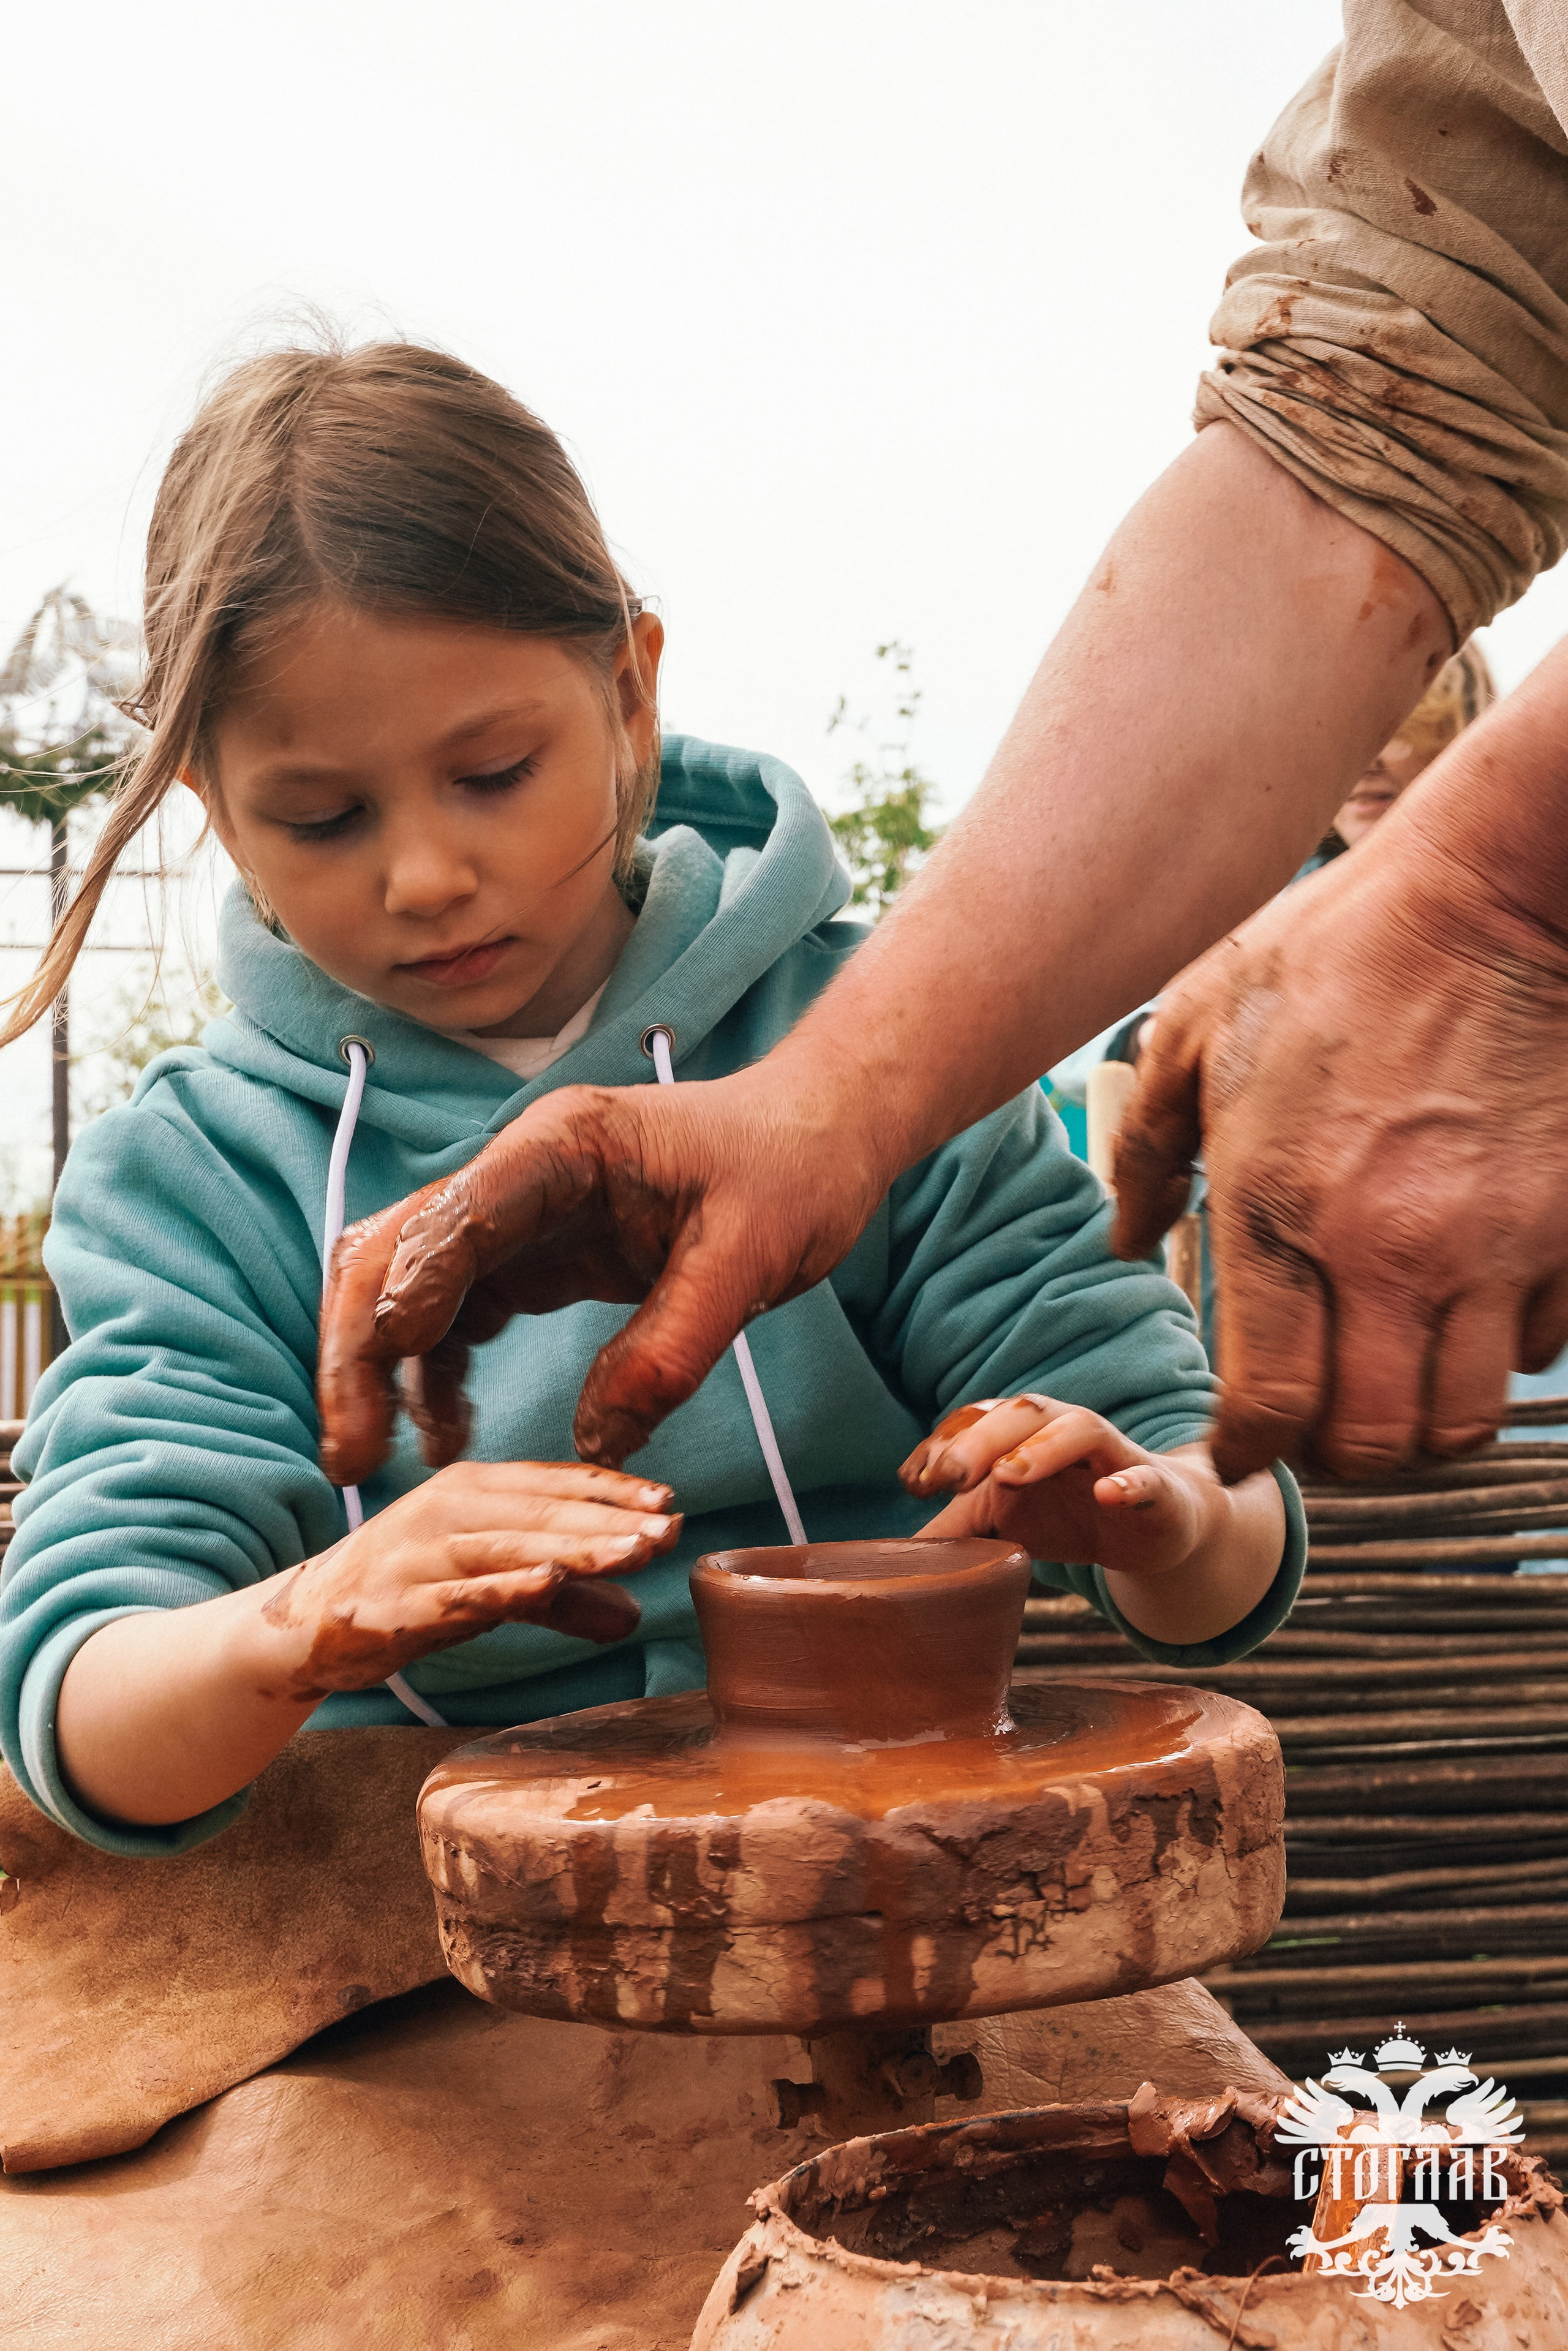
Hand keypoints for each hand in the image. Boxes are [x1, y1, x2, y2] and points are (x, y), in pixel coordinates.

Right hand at [259, 1462, 680, 1696]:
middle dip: (609, 1520)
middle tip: (670, 1528)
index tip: (670, 1502)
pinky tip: (546, 1583)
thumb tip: (633, 1615)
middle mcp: (445, 1508)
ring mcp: (417, 1554)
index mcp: (471, 1487)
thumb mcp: (491, 1585)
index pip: (554, 1482)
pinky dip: (503, 1588)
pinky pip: (458, 1595)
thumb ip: (561, 1599)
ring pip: (509, 1546)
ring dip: (575, 1548)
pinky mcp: (395, 1605)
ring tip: (633, 1553)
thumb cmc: (411, 1592)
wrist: (303, 1624)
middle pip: (541, 1512)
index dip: (613, 1492)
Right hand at [318, 1062, 885, 1482]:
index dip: (417, 1284)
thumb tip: (598, 1446)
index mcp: (564, 1147)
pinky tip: (445, 1436)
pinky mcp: (534, 1255)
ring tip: (374, 1461)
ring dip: (381, 1368)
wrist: (816, 1140)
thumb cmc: (792, 1174)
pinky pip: (456, 1314)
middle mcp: (519, 1172)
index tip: (391, 1357)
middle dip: (360, 1346)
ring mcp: (517, 1214)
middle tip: (350, 1450)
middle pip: (398, 1250)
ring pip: (407, 1286)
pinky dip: (434, 1372)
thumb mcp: (752, 1260)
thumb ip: (674, 1347)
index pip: (463, 1212)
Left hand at [901, 1396, 1218, 1576]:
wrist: (1153, 1529)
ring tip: (1009, 1475)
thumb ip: (957, 1529)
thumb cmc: (1069, 1515)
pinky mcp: (1152, 1488)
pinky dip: (1126, 1483)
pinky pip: (1142, 1478)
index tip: (913, 1482)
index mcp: (1022, 1436)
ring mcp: (1110, 1457)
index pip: (977, 1422)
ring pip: (1079, 1429)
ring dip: (1042, 1448)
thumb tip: (895, 1553)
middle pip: (1020, 1414)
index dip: (942, 1446)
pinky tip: (1108, 1493)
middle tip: (948, 1476)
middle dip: (980, 1439)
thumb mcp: (1008, 1524)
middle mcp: (1063, 1433)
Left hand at [1111, 675, 1567, 1483]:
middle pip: (1368, 1443)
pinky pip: (1537, 1354)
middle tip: (1317, 1422)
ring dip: (1420, 1425)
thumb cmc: (1335, 951)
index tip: (1239, 1445)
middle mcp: (1387, 1252)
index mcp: (1277, 1208)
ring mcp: (1489, 1250)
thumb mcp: (1195, 1029)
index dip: (1246, 1448)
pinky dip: (1498, 1358)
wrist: (1499, 894)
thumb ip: (1143, 1149)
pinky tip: (1465, 1312)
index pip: (1267, 1403)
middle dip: (1332, 1455)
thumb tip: (1125, 1243)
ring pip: (1460, 1422)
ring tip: (1392, 1384)